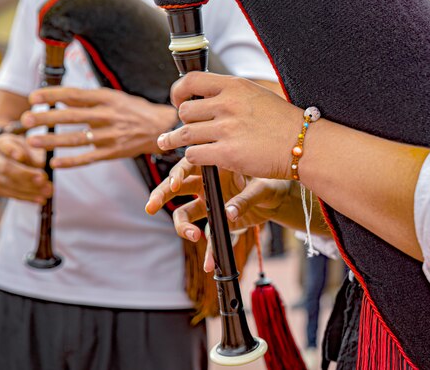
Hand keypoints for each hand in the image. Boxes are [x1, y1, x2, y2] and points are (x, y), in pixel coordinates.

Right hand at [0, 133, 50, 203]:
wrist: (14, 161)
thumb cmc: (24, 151)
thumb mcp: (31, 148)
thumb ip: (35, 154)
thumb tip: (41, 164)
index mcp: (3, 144)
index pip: (5, 146)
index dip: (12, 151)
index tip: (21, 156)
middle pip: (5, 167)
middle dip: (25, 175)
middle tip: (44, 179)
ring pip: (7, 183)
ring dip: (29, 189)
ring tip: (47, 191)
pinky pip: (10, 194)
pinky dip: (27, 197)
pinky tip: (41, 199)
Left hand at [21, 87, 177, 167]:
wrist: (163, 128)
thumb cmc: (135, 110)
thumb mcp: (115, 97)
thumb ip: (90, 98)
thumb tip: (61, 96)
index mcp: (108, 99)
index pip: (76, 95)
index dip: (53, 96)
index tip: (34, 98)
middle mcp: (109, 116)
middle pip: (73, 116)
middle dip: (47, 118)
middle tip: (26, 120)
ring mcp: (112, 135)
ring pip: (78, 138)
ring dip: (54, 141)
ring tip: (34, 142)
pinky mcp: (114, 152)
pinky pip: (89, 157)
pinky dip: (72, 161)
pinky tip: (55, 163)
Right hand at [145, 157, 290, 241]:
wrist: (280, 199)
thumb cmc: (271, 182)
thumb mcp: (262, 188)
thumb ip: (245, 199)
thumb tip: (229, 213)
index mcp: (215, 167)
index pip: (189, 165)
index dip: (177, 174)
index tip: (174, 185)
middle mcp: (207, 184)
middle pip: (177, 188)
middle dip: (161, 195)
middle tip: (150, 207)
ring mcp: (210, 204)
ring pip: (186, 213)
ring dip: (182, 226)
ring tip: (193, 236)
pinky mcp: (219, 222)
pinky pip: (209, 236)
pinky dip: (210, 251)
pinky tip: (209, 265)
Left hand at [156, 73, 301, 178]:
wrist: (304, 144)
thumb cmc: (284, 123)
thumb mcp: (258, 95)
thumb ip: (231, 95)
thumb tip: (206, 98)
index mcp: (234, 86)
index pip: (190, 81)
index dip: (178, 92)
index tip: (178, 101)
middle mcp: (227, 104)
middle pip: (185, 111)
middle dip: (182, 121)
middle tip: (184, 129)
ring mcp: (226, 129)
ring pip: (184, 134)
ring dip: (176, 141)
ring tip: (168, 143)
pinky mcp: (227, 154)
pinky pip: (194, 154)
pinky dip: (193, 157)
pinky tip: (199, 158)